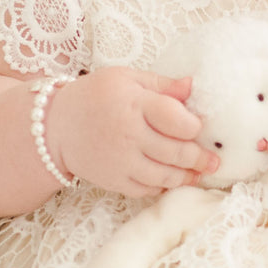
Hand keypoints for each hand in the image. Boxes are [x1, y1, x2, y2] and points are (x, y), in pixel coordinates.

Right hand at [50, 68, 218, 196]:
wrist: (55, 126)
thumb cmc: (95, 96)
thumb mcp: (126, 78)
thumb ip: (161, 84)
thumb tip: (192, 86)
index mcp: (133, 104)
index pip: (176, 119)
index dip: (194, 125)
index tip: (200, 126)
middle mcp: (128, 135)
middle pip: (175, 151)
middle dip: (200, 158)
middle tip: (213, 160)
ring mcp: (121, 161)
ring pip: (164, 175)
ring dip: (186, 177)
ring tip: (199, 174)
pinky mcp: (113, 181)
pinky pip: (146, 189)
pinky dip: (162, 187)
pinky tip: (171, 180)